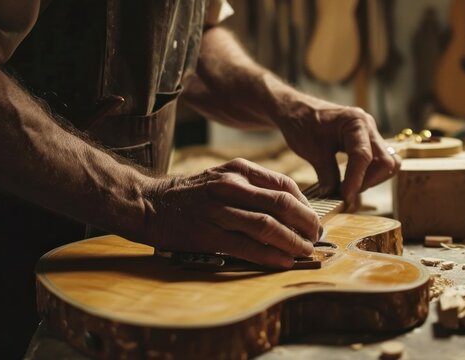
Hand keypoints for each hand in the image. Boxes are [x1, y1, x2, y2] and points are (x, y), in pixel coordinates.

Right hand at [144, 158, 320, 268]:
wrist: (149, 203)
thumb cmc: (191, 193)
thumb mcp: (222, 176)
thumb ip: (252, 186)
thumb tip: (289, 206)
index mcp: (238, 171)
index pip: (284, 184)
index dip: (305, 204)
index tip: (313, 219)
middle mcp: (230, 187)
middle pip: (281, 204)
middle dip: (305, 223)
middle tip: (315, 237)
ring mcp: (218, 211)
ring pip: (267, 226)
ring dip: (292, 242)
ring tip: (305, 252)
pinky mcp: (208, 235)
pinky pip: (247, 247)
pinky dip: (270, 256)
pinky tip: (283, 262)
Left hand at [277, 98, 400, 207]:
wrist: (296, 109)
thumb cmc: (301, 124)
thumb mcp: (312, 151)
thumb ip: (327, 175)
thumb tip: (338, 199)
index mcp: (355, 122)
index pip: (363, 157)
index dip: (356, 181)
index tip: (345, 199)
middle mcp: (368, 126)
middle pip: (385, 162)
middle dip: (368, 182)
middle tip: (347, 193)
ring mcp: (370, 134)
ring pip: (387, 163)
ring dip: (371, 180)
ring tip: (349, 187)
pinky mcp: (368, 142)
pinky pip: (379, 161)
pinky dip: (369, 174)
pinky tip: (352, 181)